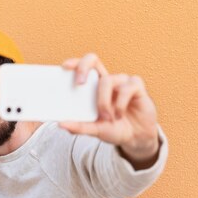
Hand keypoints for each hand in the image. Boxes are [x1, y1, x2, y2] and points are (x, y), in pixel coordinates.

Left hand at [59, 53, 159, 167]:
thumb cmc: (113, 128)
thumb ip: (78, 127)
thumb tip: (60, 125)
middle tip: (79, 83)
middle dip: (83, 67)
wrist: (136, 137)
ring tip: (107, 117)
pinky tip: (120, 114)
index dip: (74, 63)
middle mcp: (107, 80)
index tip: (64, 67)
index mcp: (93, 87)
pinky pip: (126, 89)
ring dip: (104, 101)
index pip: (82, 67)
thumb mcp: (94, 129)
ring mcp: (122, 81)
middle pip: (93, 60)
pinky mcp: (137, 86)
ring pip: (107, 81)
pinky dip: (121, 104)